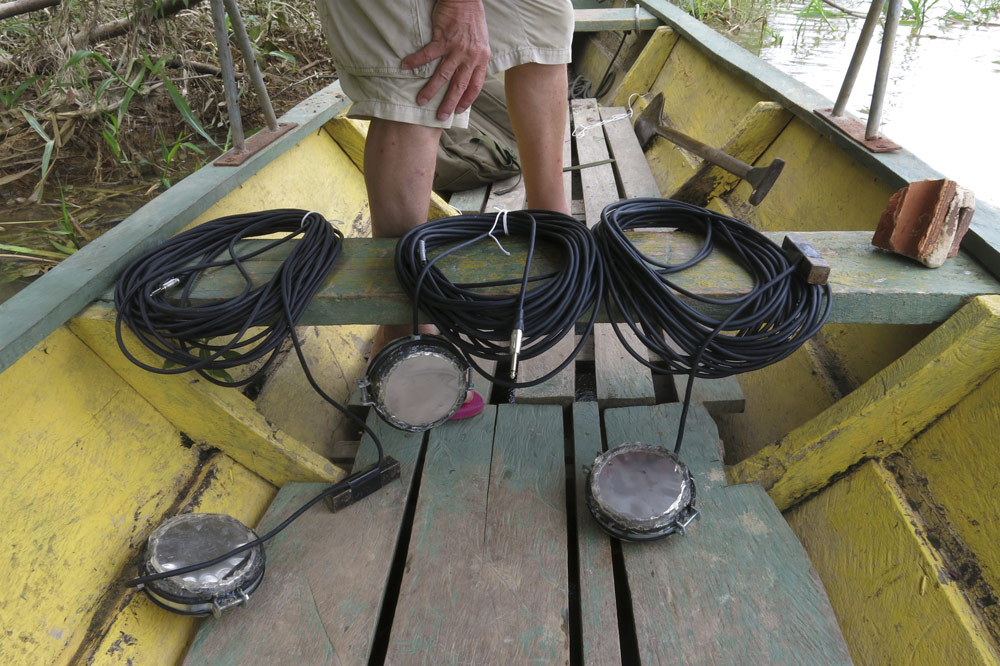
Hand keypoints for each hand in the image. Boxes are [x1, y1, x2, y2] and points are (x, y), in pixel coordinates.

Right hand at [401, 0, 489, 120]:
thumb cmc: (472, 19)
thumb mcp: (481, 42)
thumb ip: (475, 58)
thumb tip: (468, 73)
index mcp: (481, 59)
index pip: (475, 86)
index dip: (467, 100)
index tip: (459, 110)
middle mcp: (470, 57)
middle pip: (459, 86)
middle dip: (449, 103)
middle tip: (440, 116)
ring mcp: (457, 49)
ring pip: (443, 75)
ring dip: (431, 89)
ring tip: (421, 100)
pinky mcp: (443, 39)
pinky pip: (427, 54)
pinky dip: (415, 61)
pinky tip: (405, 67)